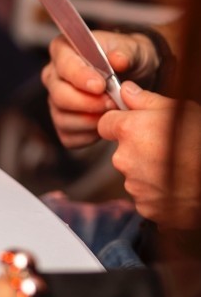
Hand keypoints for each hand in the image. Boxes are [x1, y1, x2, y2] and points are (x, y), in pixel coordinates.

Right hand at [41, 31, 160, 148]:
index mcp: (63, 50)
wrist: (134, 78)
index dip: (80, 77)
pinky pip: (69, 136)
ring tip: (112, 113)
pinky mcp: (62, 123)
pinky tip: (105, 126)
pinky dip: (89, 135)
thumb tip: (118, 59)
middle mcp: (53, 76)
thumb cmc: (129, 58)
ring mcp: (55, 101)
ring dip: (90, 121)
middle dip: (87, 103)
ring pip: (63, 118)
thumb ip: (126, 52)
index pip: (64, 65)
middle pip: (59, 95)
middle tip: (113, 103)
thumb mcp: (134, 48)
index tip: (100, 86)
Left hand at [98, 83, 200, 226]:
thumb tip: (127, 90)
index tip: (133, 125)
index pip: (105, 124)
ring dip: (149, 171)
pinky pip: (146, 195)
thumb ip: (146, 100)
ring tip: (176, 167)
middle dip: (138, 149)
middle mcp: (124, 159)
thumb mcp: (179, 109)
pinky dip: (158, 191)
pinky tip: (177, 184)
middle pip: (122, 151)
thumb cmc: (200, 141)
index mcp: (129, 131)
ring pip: (134, 174)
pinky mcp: (145, 206)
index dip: (119, 123)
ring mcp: (134, 185)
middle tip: (166, 147)